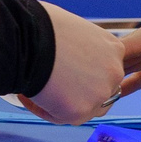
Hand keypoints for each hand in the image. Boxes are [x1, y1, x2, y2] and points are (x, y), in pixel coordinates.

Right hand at [23, 4, 133, 123]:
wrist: (29, 37)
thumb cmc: (44, 24)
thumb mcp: (74, 28)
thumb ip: (80, 45)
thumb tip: (67, 53)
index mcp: (114, 49)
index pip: (105, 69)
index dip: (83, 72)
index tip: (62, 69)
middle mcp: (114, 72)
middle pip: (99, 90)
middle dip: (77, 90)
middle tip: (51, 85)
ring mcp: (99, 94)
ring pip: (82, 108)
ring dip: (61, 103)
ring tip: (34, 92)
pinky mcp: (80, 112)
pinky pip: (60, 117)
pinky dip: (43, 109)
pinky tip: (26, 96)